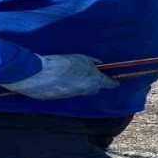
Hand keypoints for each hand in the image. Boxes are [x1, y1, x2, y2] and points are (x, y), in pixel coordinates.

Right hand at [0, 54, 119, 99]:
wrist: (39, 75)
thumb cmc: (63, 63)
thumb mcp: (81, 58)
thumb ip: (92, 63)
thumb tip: (98, 65)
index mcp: (94, 81)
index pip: (109, 84)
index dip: (114, 82)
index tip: (117, 82)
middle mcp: (85, 91)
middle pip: (95, 88)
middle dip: (95, 83)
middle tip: (92, 74)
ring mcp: (72, 96)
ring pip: (81, 90)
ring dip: (80, 84)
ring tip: (74, 75)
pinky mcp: (59, 98)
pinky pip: (68, 92)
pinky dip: (67, 86)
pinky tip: (60, 79)